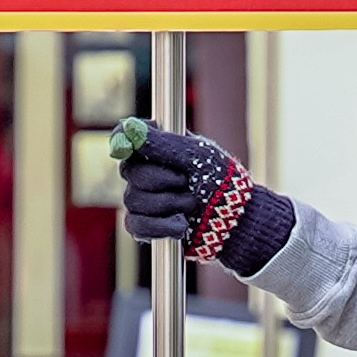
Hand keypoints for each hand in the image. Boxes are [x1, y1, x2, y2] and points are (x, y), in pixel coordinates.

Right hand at [116, 127, 251, 272]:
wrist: (235, 221)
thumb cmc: (221, 181)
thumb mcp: (196, 154)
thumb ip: (162, 142)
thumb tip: (129, 129)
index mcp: (157, 145)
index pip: (124, 136)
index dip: (121, 140)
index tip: (126, 148)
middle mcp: (145, 169)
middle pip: (129, 171)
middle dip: (161, 180)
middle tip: (187, 182)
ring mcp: (143, 198)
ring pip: (133, 200)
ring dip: (168, 204)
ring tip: (192, 205)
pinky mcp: (146, 225)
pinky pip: (135, 225)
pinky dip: (161, 226)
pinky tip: (181, 225)